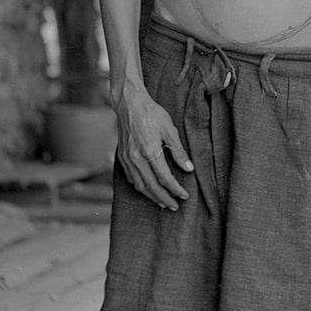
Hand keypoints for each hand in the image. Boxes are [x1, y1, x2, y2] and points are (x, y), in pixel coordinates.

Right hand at [113, 84, 191, 209]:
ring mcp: (127, 159)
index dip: (175, 189)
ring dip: (152, 196)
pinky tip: (148, 190)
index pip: (165, 178)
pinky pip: (131, 178)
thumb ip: (179, 151)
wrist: (129, 104)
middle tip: (175, 206)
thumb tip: (189, 169)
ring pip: (139, 185)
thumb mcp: (170, 129)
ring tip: (163, 202)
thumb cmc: (152, 114)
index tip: (184, 195)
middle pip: (151, 186)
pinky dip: (140, 187)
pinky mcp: (122, 158)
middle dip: (164, 198)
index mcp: (150, 151)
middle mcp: (136, 158)